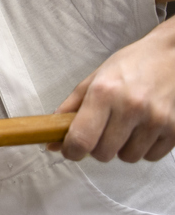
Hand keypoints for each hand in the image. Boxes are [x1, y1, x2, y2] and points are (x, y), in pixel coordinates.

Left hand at [52, 20, 174, 162]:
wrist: (172, 56)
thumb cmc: (132, 65)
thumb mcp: (95, 79)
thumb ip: (70, 108)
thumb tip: (51, 138)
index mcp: (104, 93)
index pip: (81, 139)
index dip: (71, 151)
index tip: (71, 150)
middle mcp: (130, 107)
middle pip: (103, 153)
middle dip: (97, 147)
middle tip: (102, 130)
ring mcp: (155, 120)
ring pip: (127, 158)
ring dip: (122, 148)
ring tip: (126, 126)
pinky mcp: (174, 129)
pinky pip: (150, 156)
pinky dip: (144, 148)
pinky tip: (143, 129)